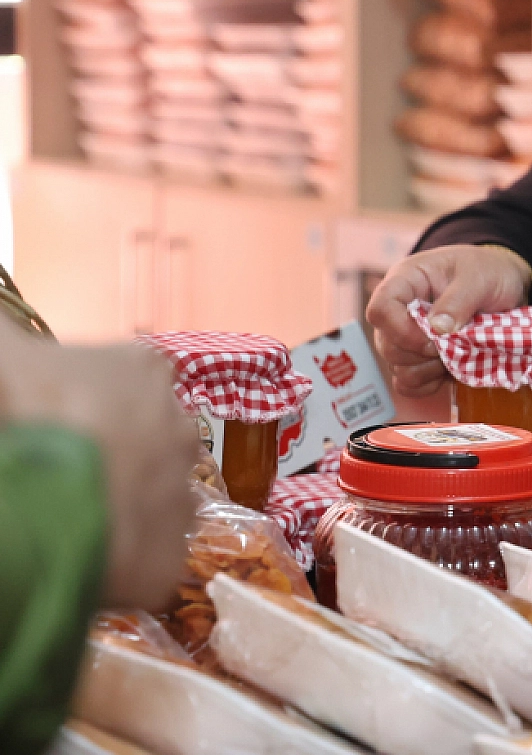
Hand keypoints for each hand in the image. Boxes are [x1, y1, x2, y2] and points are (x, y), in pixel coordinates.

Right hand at [0, 323, 199, 609]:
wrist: (57, 506)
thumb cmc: (34, 416)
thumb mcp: (7, 359)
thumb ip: (5, 331)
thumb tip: (0, 310)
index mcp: (143, 372)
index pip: (125, 374)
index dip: (84, 394)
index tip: (53, 413)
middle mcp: (179, 425)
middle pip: (140, 432)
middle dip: (104, 448)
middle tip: (56, 468)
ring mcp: (182, 489)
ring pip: (148, 492)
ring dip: (115, 500)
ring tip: (67, 514)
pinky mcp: (173, 551)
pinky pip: (146, 550)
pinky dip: (118, 553)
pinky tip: (82, 553)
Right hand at [365, 245, 530, 400]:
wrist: (506, 284)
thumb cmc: (489, 271)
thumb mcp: (480, 278)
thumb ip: (458, 300)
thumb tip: (437, 329)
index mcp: (406, 281)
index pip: (380, 309)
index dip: (402, 331)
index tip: (435, 338)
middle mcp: (399, 310)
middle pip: (387, 345)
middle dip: (422, 353)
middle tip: (456, 344)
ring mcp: (406, 335)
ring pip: (396, 367)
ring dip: (428, 369)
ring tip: (458, 353)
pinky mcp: (418, 357)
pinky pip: (407, 383)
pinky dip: (428, 383)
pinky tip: (450, 369)